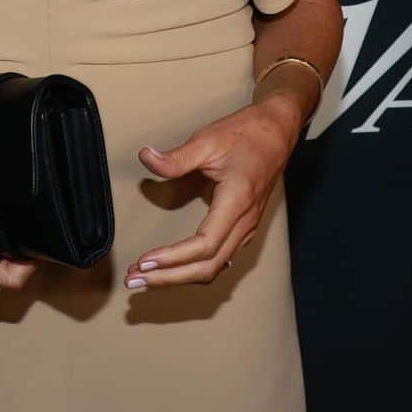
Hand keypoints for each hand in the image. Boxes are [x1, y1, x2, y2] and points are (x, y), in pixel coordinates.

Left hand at [124, 98, 301, 289]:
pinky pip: (220, 258)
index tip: (145, 261)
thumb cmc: (245, 133)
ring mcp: (248, 227)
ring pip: (215, 267)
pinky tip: (174, 269)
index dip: (174, 258)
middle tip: (134, 280)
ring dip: (180, 276)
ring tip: (147, 276)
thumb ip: (176, 157)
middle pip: (208, 266)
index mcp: (237, 201)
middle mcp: (245, 221)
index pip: (205, 245)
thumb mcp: (207, 140)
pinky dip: (194, 268)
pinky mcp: (244, 227)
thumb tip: (146, 157)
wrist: (276, 131)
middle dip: (170, 278)